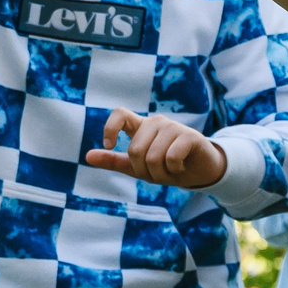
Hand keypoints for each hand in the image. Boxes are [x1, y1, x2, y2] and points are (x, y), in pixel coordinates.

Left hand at [82, 108, 228, 189]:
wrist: (199, 172)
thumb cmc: (166, 167)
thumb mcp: (136, 167)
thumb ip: (113, 160)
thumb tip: (87, 156)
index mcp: (140, 127)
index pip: (119, 113)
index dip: (110, 128)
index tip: (110, 145)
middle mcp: (156, 122)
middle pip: (135, 149)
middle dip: (143, 171)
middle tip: (157, 174)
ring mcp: (173, 127)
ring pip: (152, 156)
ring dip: (160, 174)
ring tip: (170, 171)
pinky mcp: (190, 135)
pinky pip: (171, 157)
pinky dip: (174, 170)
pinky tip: (181, 167)